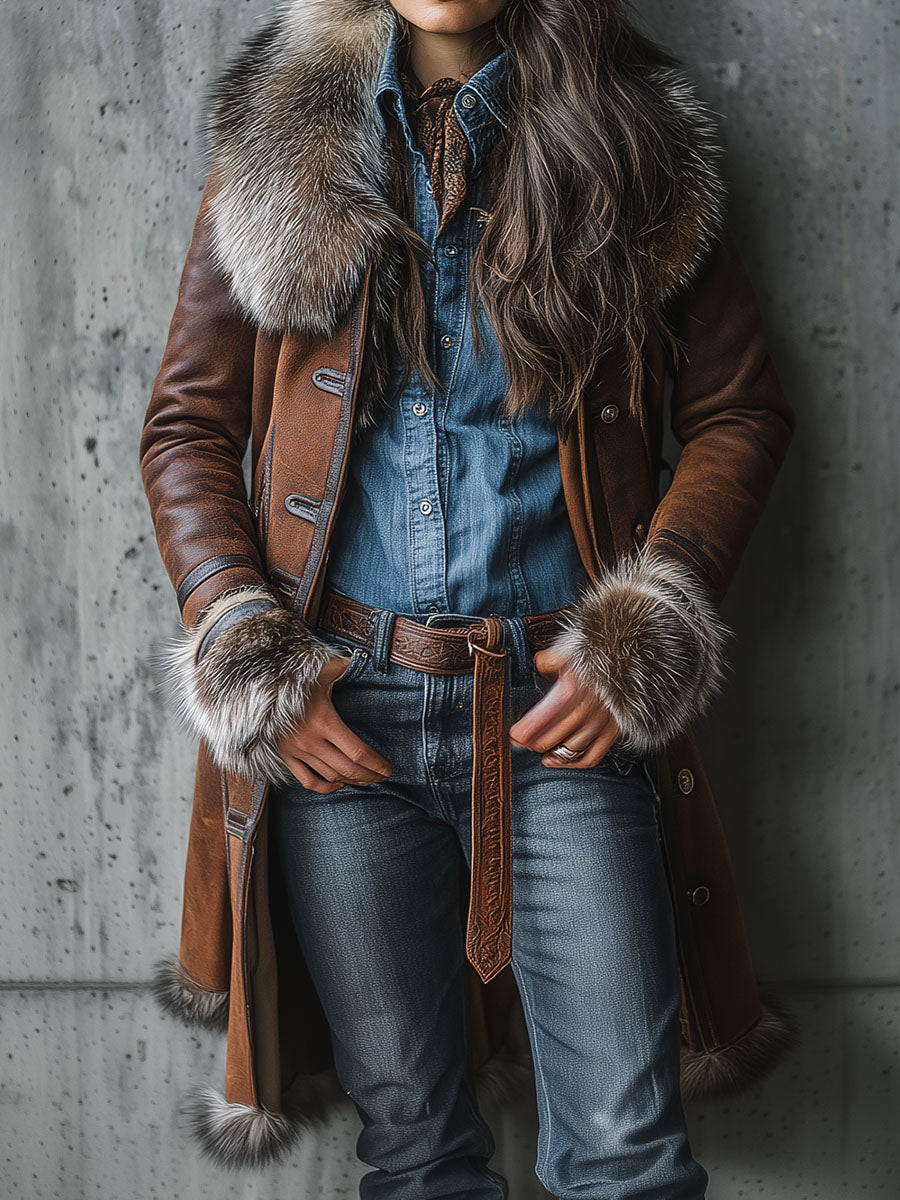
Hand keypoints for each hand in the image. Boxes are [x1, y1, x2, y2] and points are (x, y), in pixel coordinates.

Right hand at [274, 656, 392, 792]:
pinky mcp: (284, 755)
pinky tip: (337, 784)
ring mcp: (296, 750)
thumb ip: (344, 666)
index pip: (358, 753)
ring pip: (330, 777)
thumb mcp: (322, 668)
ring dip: (351, 781)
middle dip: (369, 776)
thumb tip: (363, 660)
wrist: (255, 686)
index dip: (376, 765)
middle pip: (347, 769)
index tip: (388, 769)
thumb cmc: (292, 675)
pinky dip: (325, 787)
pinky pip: (307, 780)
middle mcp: (311, 740)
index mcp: (324, 721)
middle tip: (381, 777)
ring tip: (365, 780)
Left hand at [508, 647, 620, 767]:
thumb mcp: (571, 648)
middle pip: (554, 736)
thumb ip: (550, 659)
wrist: (632, 655)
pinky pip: (593, 756)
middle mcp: (587, 708)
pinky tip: (560, 761)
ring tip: (539, 751)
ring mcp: (602, 722)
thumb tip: (539, 664)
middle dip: (534, 742)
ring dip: (552, 754)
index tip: (515, 735)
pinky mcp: (615, 731)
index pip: (543, 718)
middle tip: (521, 743)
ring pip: (572, 749)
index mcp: (572, 689)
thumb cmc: (599, 651)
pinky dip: (575, 763)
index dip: (526, 730)